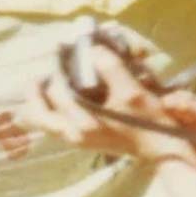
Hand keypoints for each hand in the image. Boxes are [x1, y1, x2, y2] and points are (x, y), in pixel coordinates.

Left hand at [14, 46, 195, 163]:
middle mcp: (73, 134)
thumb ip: (110, 68)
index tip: (62, 48)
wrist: (161, 149)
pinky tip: (58, 97)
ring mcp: (76, 140)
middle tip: (39, 73)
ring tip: (44, 83)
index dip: (58, 67)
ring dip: (39, 102)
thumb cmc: (149, 121)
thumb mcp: (133, 91)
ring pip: (42, 121)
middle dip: (34, 90)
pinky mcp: (81, 141)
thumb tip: (93, 48)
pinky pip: (54, 126)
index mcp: (84, 123)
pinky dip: (50, 111)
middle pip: (36, 113)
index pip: (58, 90)